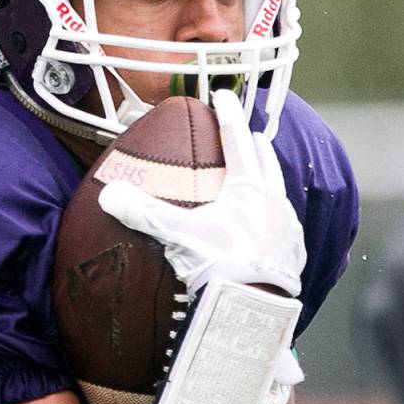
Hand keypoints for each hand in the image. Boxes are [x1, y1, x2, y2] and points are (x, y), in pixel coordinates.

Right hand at [99, 89, 305, 296]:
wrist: (254, 310)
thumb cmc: (219, 265)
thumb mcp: (178, 235)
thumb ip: (144, 212)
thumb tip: (109, 193)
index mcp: (248, 187)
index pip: (237, 139)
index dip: (228, 114)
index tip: (223, 94)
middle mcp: (274, 201)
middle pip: (266, 161)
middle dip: (257, 145)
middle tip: (251, 134)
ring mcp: (288, 228)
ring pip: (280, 193)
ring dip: (270, 180)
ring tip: (262, 178)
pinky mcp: (294, 254)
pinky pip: (288, 227)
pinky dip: (278, 218)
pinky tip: (273, 226)